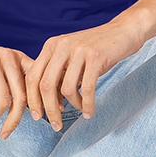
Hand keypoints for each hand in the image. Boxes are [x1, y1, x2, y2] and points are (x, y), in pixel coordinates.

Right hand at [0, 36, 33, 138]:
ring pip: (4, 100)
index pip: (36, 84)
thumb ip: (9, 85)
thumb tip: (25, 110)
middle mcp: (9, 57)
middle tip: (5, 133)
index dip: (39, 104)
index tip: (36, 121)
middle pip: (21, 96)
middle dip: (14, 120)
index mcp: (18, 58)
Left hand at [25, 19, 144, 130]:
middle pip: (45, 85)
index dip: (32, 99)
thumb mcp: (71, 55)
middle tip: (56, 125)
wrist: (123, 31)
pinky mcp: (96, 57)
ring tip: (80, 110)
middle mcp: (61, 46)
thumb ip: (57, 72)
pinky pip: (87, 88)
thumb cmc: (96, 48)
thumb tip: (46, 102)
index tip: (37, 115)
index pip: (32, 76)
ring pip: (66, 88)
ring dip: (72, 106)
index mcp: (51, 45)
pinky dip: (87, 104)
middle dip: (49, 109)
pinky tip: (89, 112)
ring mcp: (78, 50)